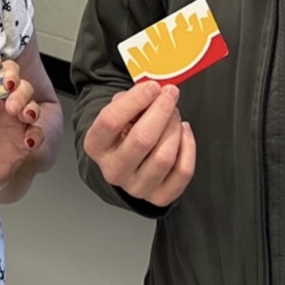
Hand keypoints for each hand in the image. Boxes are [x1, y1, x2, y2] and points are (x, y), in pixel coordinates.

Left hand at [0, 58, 47, 189]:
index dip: (1, 68)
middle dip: (18, 84)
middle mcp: (5, 105)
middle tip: (9, 90)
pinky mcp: (26, 140)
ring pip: (32, 104)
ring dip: (28, 105)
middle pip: (19, 84)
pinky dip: (36, 135)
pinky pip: (38, 133)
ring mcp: (18, 122)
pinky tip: (28, 140)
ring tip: (20, 113)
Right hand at [83, 81, 195, 205]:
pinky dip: (188, 147)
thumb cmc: (125, 130)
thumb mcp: (119, 110)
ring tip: (174, 115)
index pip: (110, 121)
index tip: (152, 87)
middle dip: (162, 111)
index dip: (135, 101)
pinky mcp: (159, 197)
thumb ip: (132, 99)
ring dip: (174, 128)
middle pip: (142, 139)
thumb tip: (155, 92)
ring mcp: (136, 187)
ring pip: (164, 157)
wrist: (128, 159)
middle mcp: (113, 170)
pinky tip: (184, 132)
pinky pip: (182, 172)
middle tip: (170, 94)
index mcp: (96, 146)